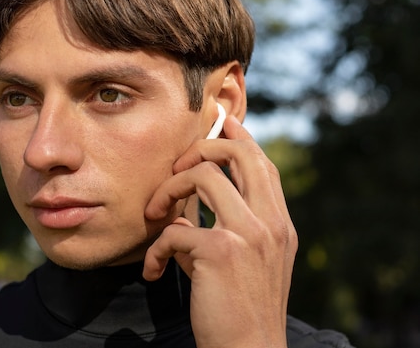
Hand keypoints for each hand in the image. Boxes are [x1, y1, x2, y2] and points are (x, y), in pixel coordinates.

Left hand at [143, 115, 297, 347]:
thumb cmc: (239, 309)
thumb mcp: (242, 263)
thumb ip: (220, 232)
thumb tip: (180, 215)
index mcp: (278, 223)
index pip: (262, 164)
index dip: (240, 138)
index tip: (220, 123)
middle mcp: (269, 222)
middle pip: (238, 154)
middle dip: (200, 149)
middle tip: (176, 169)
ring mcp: (248, 234)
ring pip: (203, 176)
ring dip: (168, 190)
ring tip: (153, 214)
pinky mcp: (220, 251)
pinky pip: (174, 231)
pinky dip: (156, 250)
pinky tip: (153, 271)